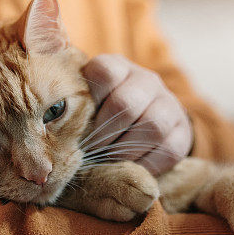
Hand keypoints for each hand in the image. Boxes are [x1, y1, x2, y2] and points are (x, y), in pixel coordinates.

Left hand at [82, 54, 192, 174]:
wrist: (150, 117)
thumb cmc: (105, 111)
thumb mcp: (89, 99)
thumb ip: (73, 106)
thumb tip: (50, 131)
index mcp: (119, 67)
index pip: (105, 72)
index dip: (91, 98)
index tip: (78, 120)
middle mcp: (147, 80)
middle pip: (127, 103)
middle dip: (104, 133)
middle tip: (91, 150)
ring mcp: (169, 104)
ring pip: (152, 126)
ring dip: (125, 150)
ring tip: (110, 160)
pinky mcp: (182, 132)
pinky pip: (168, 150)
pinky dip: (144, 164)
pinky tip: (129, 167)